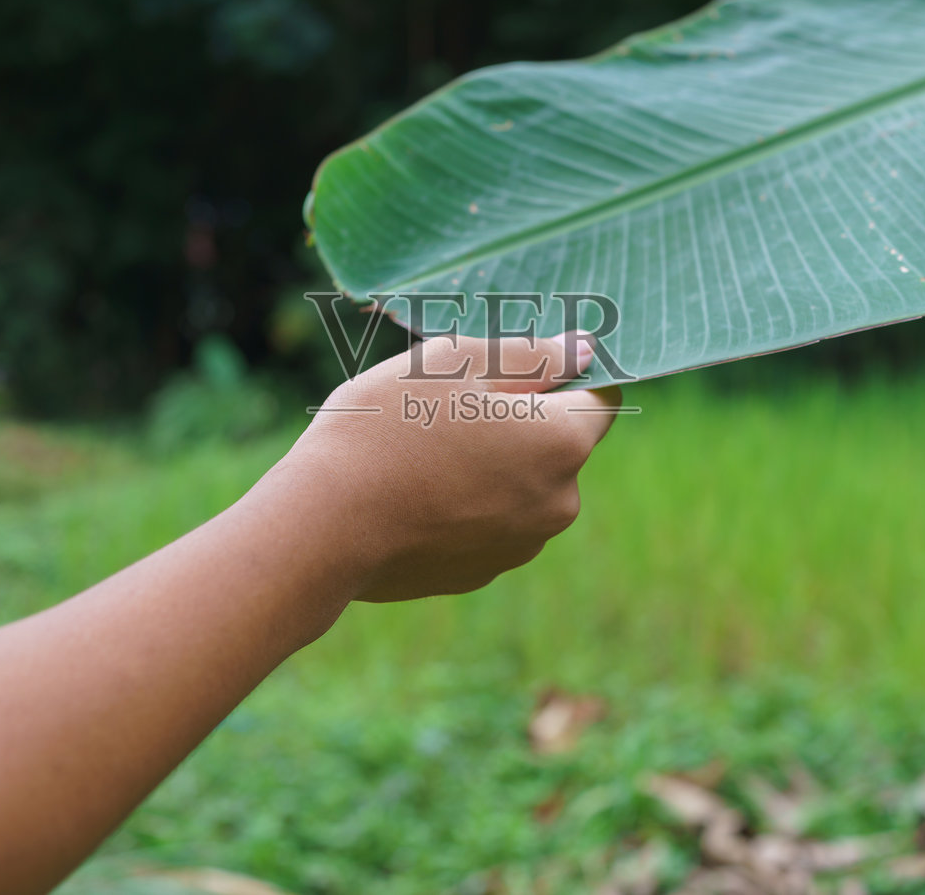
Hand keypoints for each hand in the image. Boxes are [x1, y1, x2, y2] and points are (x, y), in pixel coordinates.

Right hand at [278, 334, 621, 601]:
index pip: (600, 398)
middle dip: (518, 422)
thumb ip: (533, 354)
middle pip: (556, 446)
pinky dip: (462, 505)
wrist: (324, 527)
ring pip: (520, 488)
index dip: (564, 376)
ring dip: (490, 465)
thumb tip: (585, 350)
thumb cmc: (389, 427)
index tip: (514, 368)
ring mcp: (519, 547)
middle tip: (448, 405)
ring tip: (420, 451)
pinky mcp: (478, 574)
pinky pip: (485, 524)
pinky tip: (409, 493)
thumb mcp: (459, 361)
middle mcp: (559, 504)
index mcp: (562, 443)